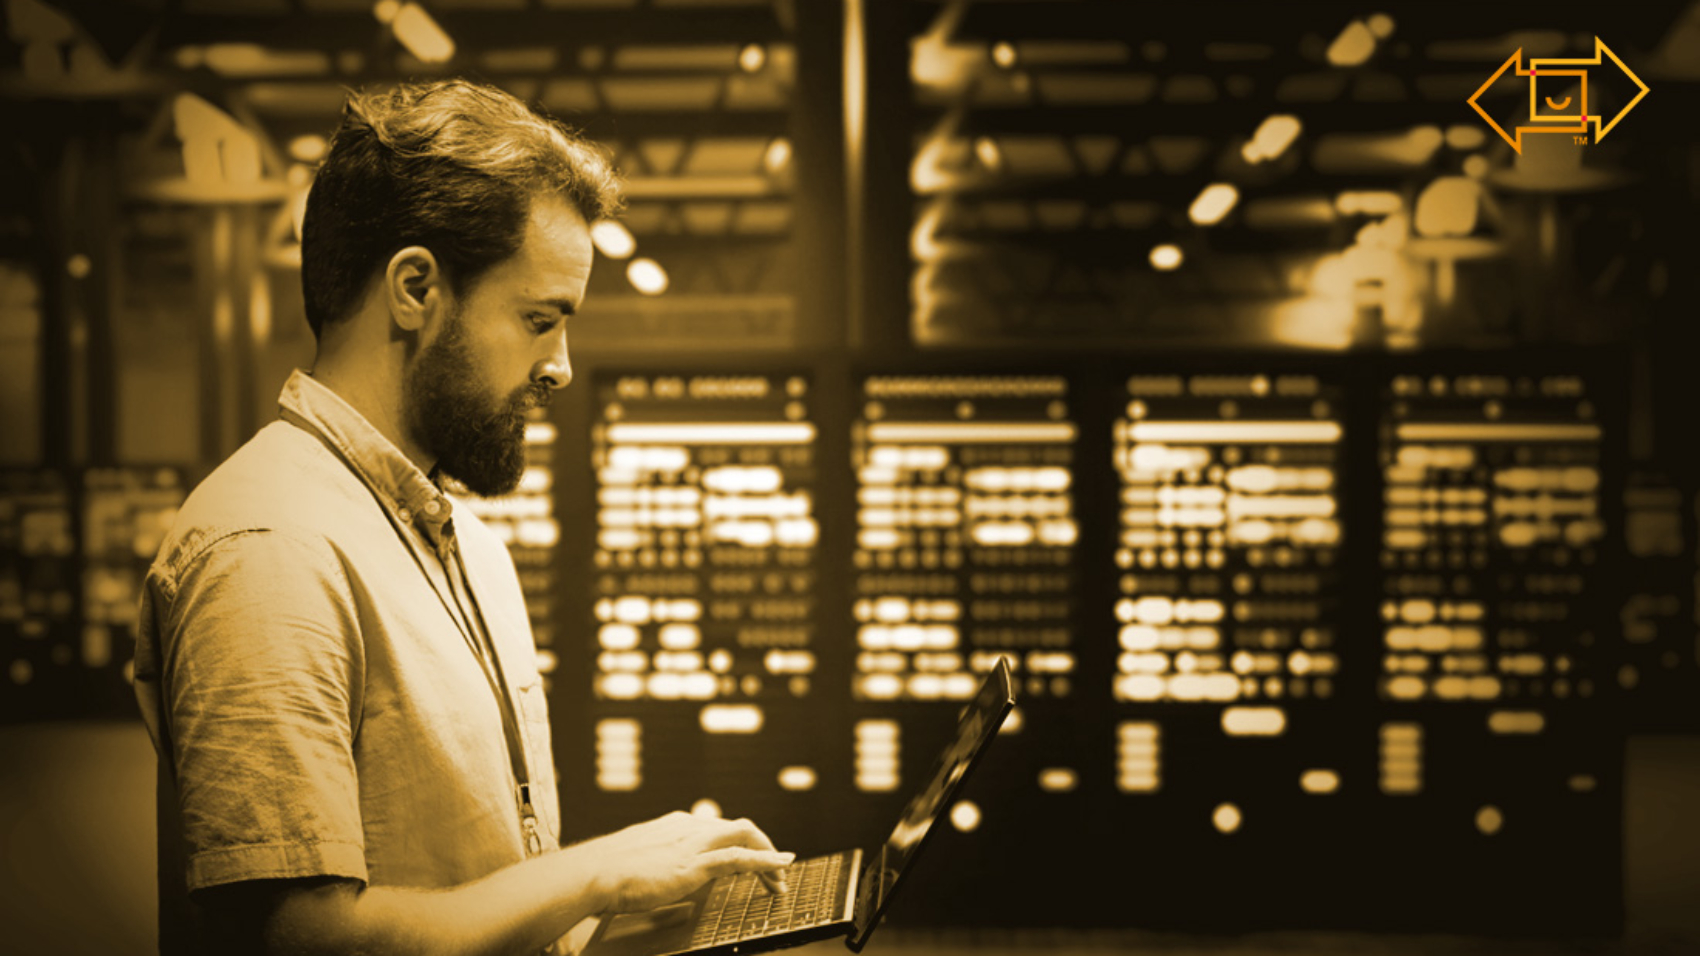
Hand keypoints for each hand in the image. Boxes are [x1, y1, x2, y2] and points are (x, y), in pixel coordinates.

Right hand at [578, 811, 794, 914]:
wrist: (594, 872)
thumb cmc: (607, 872)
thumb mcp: (640, 862)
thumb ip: (660, 867)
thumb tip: (672, 888)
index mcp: (676, 825)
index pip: (719, 828)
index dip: (740, 844)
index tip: (751, 862)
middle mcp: (688, 826)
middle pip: (738, 829)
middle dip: (762, 848)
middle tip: (775, 874)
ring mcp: (693, 842)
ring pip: (744, 837)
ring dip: (768, 856)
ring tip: (780, 879)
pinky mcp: (694, 863)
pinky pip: (739, 857)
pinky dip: (764, 860)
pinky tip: (780, 866)